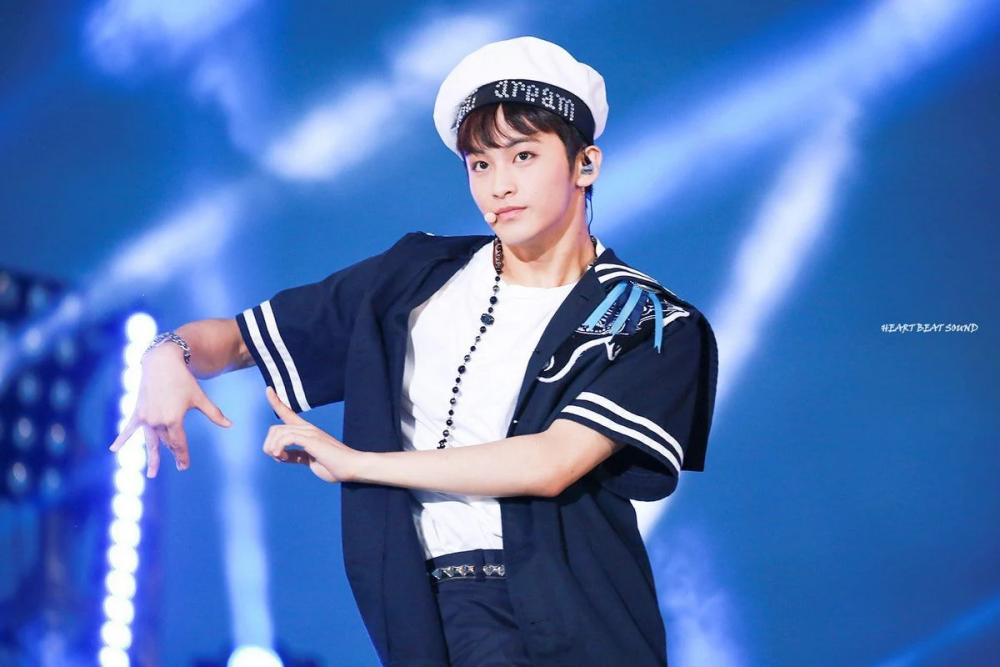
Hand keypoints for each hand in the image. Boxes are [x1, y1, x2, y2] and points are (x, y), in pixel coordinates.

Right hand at [110, 344, 231, 477]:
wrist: (162, 363)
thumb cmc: (183, 380)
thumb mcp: (200, 398)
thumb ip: (214, 414)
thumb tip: (230, 424)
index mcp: (174, 420)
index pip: (179, 444)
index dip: (182, 456)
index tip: (184, 466)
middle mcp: (158, 422)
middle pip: (167, 442)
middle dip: (174, 453)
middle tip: (180, 465)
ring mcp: (146, 418)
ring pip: (151, 441)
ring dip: (152, 457)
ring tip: (152, 473)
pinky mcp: (138, 412)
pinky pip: (129, 428)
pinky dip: (122, 439)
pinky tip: (114, 449)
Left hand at [263, 386, 359, 482]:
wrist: (351, 467)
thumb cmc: (334, 466)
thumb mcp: (310, 460)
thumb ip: (297, 456)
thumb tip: (283, 455)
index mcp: (307, 431)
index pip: (288, 412)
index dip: (276, 401)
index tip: (268, 389)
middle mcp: (308, 428)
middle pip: (275, 428)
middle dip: (269, 445)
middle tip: (279, 458)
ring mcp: (310, 433)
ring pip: (278, 433)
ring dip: (273, 448)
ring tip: (282, 459)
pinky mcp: (312, 440)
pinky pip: (287, 438)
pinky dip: (279, 449)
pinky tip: (284, 457)